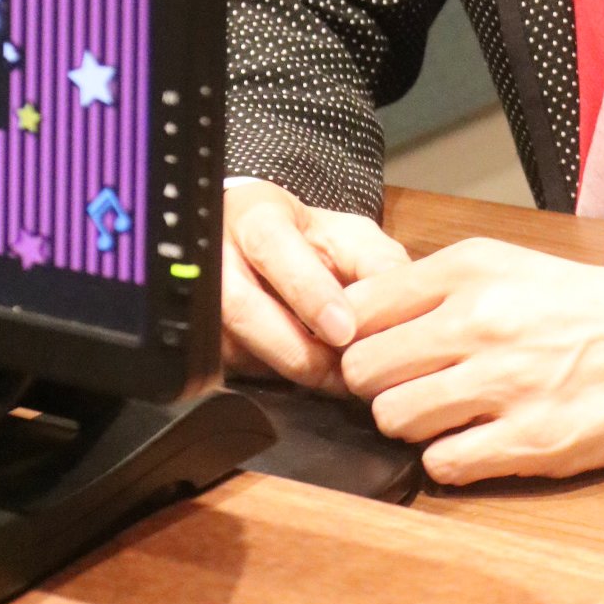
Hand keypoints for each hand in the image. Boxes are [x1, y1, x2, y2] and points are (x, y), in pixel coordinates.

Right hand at [222, 180, 410, 392]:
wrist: (262, 248)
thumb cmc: (312, 240)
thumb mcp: (349, 236)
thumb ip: (376, 261)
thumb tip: (404, 299)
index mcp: (254, 218)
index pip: (273, 248)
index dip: (308, 291)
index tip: (345, 330)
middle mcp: (213, 259)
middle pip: (244, 309)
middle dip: (300, 349)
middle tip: (348, 375)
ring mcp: (199, 305)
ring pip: (236, 349)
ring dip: (292, 371)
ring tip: (340, 383)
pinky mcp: (201, 344)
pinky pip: (234, 372)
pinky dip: (277, 383)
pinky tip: (313, 385)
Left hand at [340, 237, 603, 482]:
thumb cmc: (573, 305)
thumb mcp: (502, 264)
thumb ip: (429, 284)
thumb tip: (353, 316)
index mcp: (470, 271)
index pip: (360, 309)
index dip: (352, 336)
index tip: (365, 348)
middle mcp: (480, 321)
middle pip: (365, 370)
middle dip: (374, 385)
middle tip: (402, 385)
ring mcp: (503, 384)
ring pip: (394, 419)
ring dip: (407, 422)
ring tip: (439, 411)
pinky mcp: (526, 442)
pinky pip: (441, 464)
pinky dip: (445, 456)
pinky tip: (471, 438)